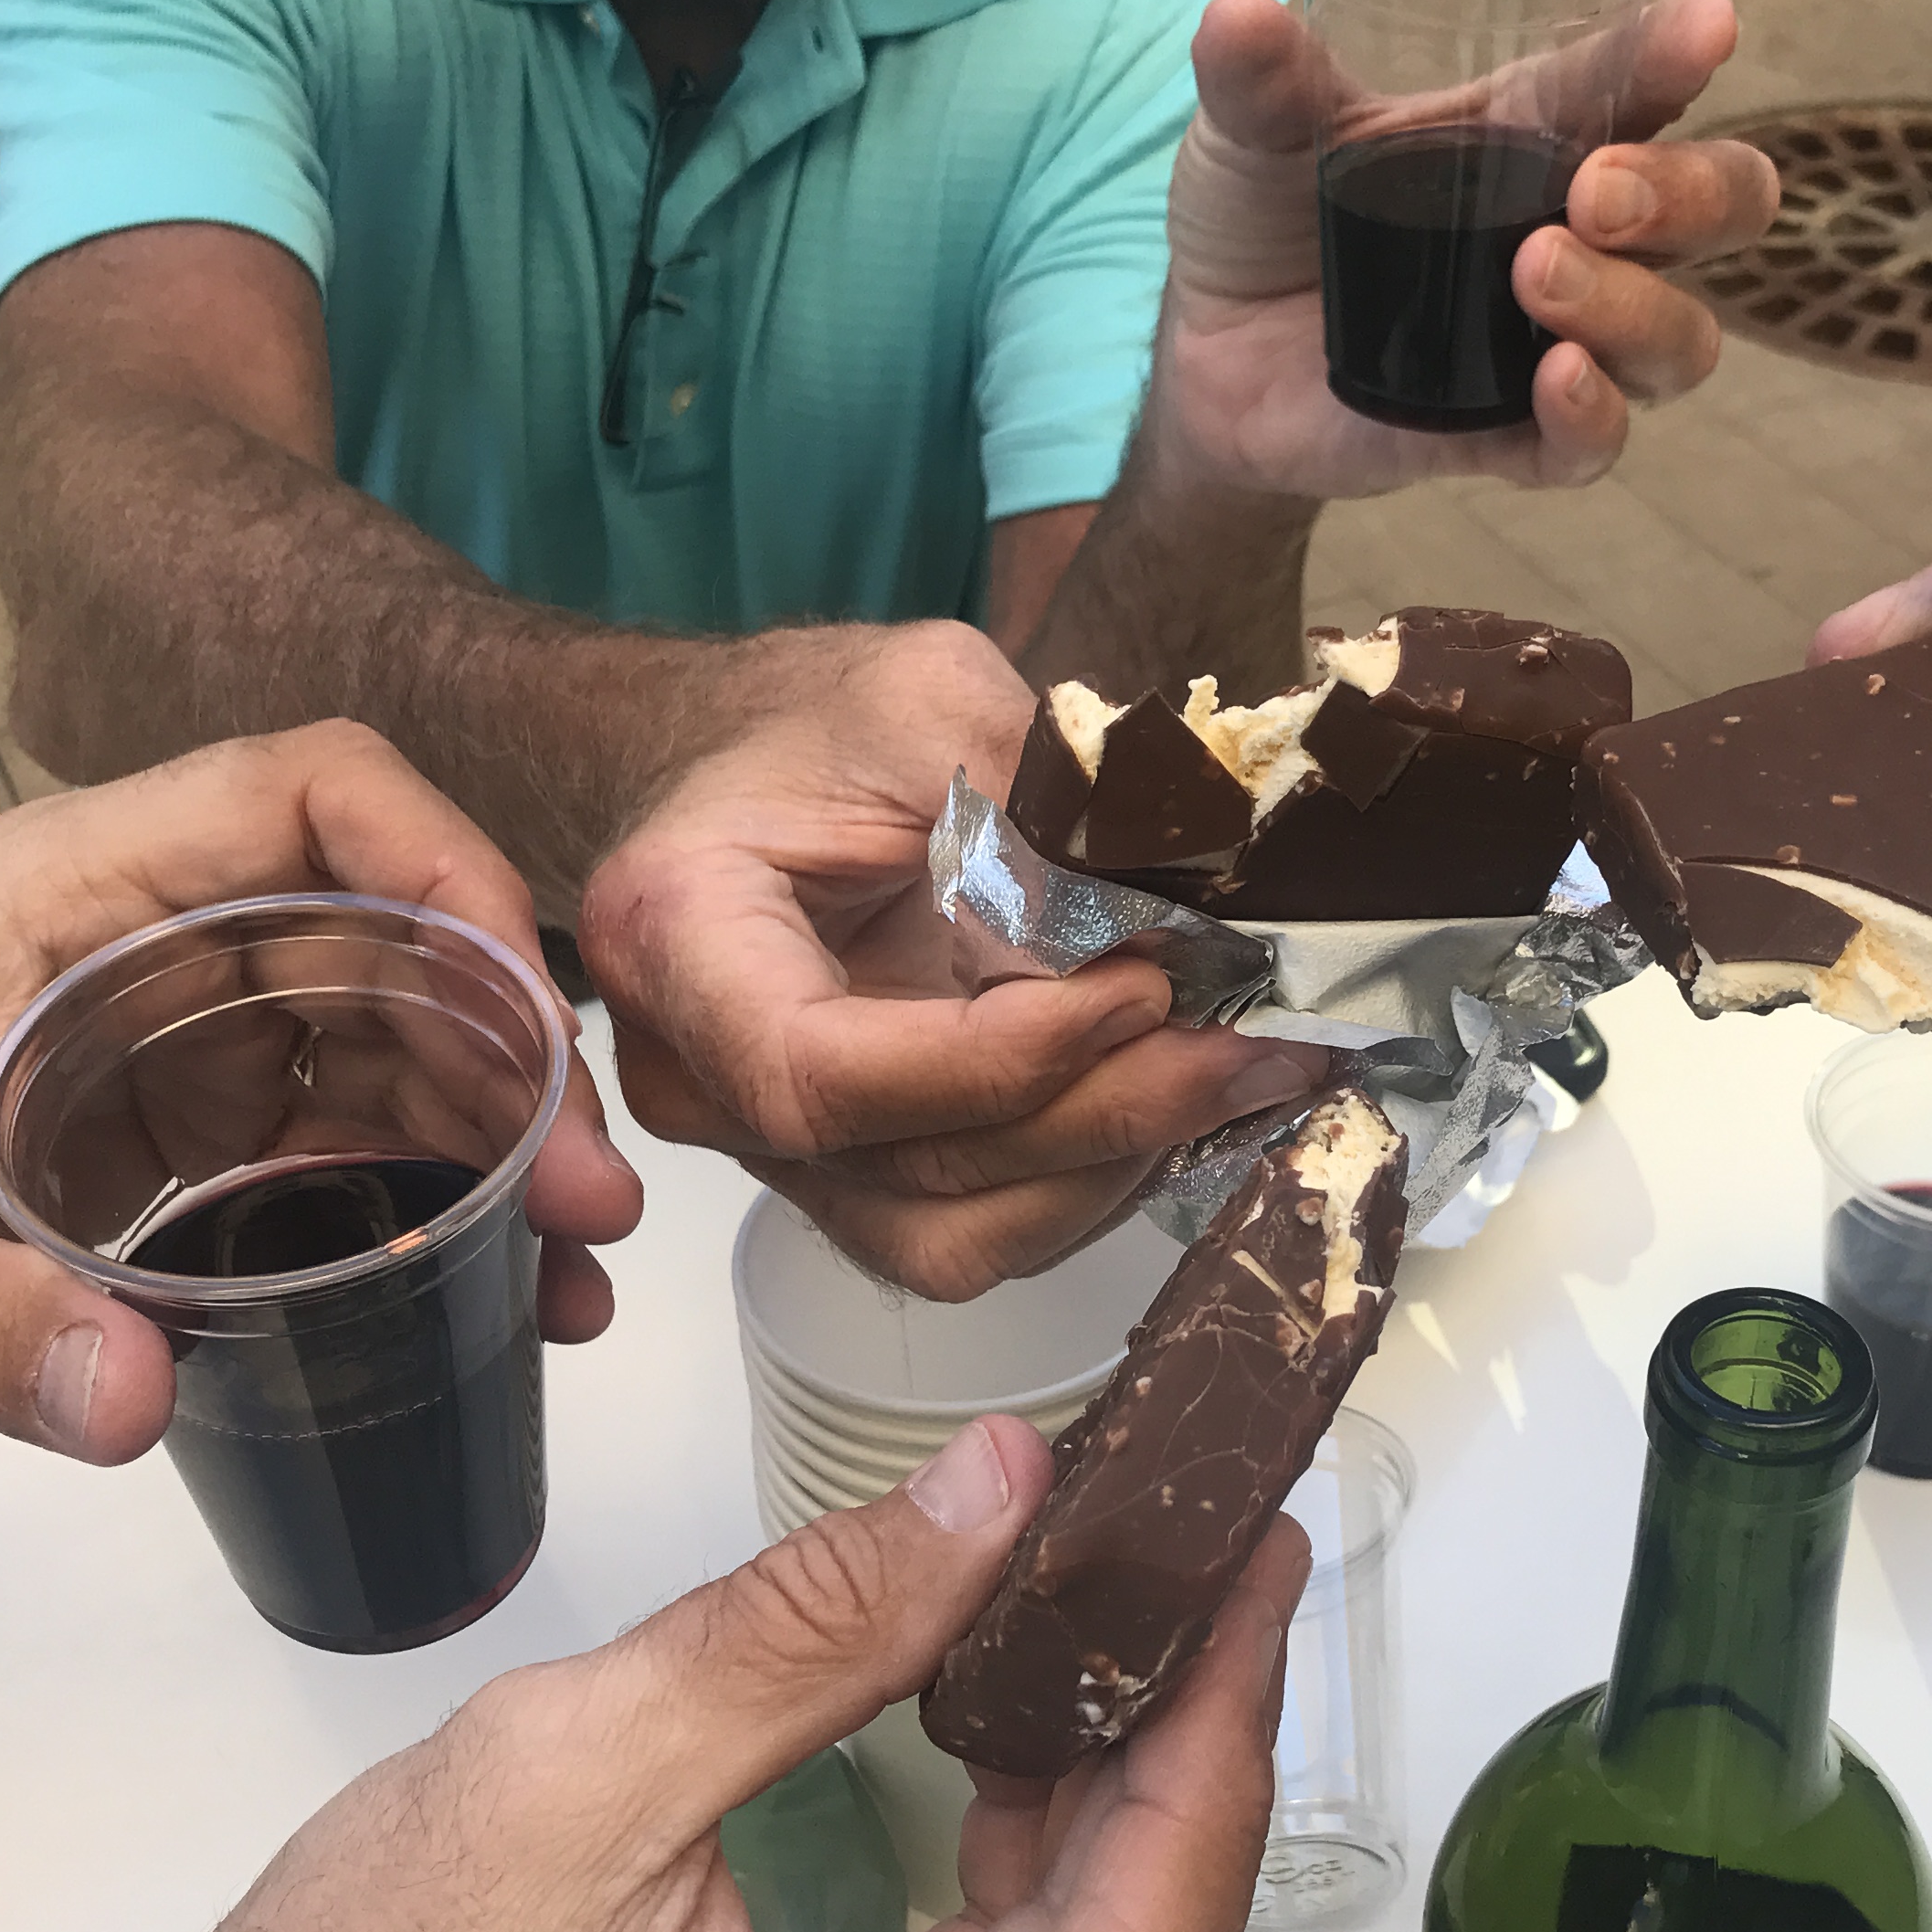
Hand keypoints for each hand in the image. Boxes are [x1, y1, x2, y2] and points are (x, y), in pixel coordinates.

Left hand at [0, 721, 640, 1466]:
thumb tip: (126, 1394)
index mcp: (64, 892)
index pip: (303, 794)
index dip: (439, 861)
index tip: (526, 995)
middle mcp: (153, 935)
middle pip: (393, 926)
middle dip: (514, 1046)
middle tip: (594, 1192)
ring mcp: (191, 1027)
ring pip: (405, 1030)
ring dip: (509, 1132)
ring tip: (579, 1260)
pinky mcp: (209, 1121)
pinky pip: (369, 1128)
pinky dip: (456, 1196)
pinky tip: (514, 1283)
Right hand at [0, 1423, 1299, 1931]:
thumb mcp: (565, 1778)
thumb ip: (811, 1635)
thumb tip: (1008, 1486)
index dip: (1210, 1786)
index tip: (1246, 1594)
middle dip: (1182, 1773)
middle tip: (1217, 1565)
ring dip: (1114, 1814)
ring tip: (1143, 1616)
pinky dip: (1027, 1874)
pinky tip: (1025, 1739)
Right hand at [577, 620, 1324, 1296]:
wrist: (744, 777)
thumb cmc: (809, 728)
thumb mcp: (922, 695)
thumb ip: (1033, 782)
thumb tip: (1189, 872)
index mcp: (677, 946)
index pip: (821, 1074)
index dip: (995, 1064)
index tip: (1141, 988)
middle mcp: (700, 1084)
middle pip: (911, 1166)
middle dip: (1105, 1112)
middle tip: (1254, 1037)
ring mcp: (774, 1155)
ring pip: (952, 1235)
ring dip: (1114, 1164)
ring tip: (1243, 1068)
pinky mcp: (855, 1180)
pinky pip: (977, 1231)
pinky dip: (1092, 1180)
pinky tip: (1181, 1097)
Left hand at [1148, 0, 1781, 496]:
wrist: (1206, 357)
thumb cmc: (1264, 216)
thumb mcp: (1250, 132)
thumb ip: (1257, 80)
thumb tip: (1237, 17)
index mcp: (1533, 130)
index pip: (1637, 83)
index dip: (1679, 54)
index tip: (1708, 28)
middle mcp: (1577, 233)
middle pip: (1718, 210)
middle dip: (1690, 195)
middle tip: (1598, 189)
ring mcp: (1555, 340)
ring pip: (1679, 339)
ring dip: (1632, 306)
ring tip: (1538, 272)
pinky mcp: (1509, 437)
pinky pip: (1593, 446)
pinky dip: (1591, 417)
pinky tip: (1557, 380)